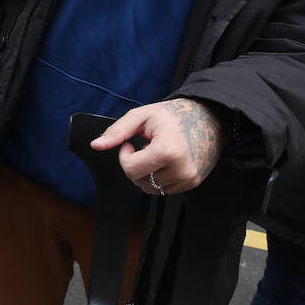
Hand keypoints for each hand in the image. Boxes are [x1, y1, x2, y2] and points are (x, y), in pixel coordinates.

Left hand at [90, 98, 225, 195]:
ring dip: (146, 173)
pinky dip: (159, 177)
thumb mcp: (142, 116)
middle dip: (134, 165)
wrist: (209, 117)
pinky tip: (166, 160)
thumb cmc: (173, 115)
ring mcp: (189, 178)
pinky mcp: (193, 182)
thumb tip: (95, 145)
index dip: (124, 156)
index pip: (130, 170)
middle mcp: (181, 169)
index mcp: (167, 151)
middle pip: (139, 181)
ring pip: (150, 188)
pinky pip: (164, 189)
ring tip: (157, 152)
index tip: (131, 143)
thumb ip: (117, 131)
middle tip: (144, 146)